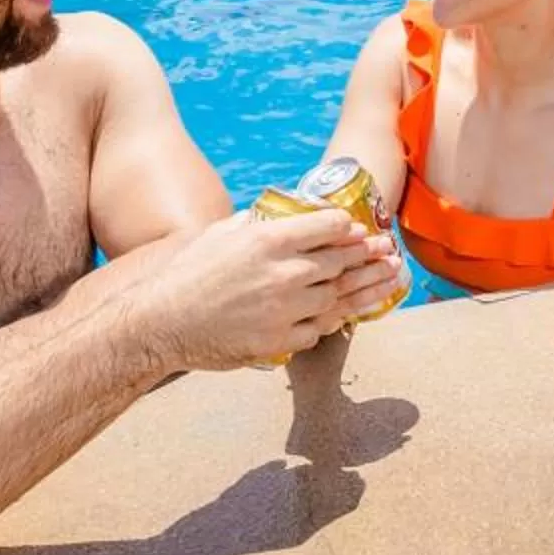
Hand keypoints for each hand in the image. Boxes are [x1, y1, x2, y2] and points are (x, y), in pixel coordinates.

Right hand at [120, 210, 403, 372]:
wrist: (162, 323)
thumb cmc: (187, 274)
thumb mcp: (221, 232)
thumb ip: (259, 221)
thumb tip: (287, 214)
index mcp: (269, 239)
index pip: (329, 225)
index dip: (349, 226)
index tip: (358, 229)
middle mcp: (283, 272)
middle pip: (341, 260)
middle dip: (368, 255)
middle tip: (387, 252)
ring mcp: (285, 309)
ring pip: (340, 296)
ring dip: (369, 287)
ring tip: (391, 278)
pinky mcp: (281, 340)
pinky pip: (320, 329)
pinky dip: (335, 319)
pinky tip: (353, 312)